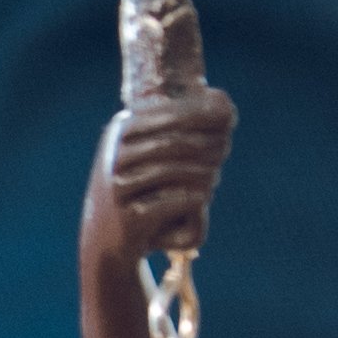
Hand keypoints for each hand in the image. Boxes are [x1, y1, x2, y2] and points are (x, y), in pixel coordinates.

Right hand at [87, 78, 238, 276]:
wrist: (107, 237)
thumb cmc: (141, 187)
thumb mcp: (152, 149)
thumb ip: (184, 124)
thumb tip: (222, 100)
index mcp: (121, 129)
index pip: (171, 114)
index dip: (206, 115)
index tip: (230, 119)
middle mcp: (115, 154)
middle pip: (176, 142)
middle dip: (208, 144)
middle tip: (225, 151)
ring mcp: (118, 186)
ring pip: (176, 171)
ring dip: (205, 173)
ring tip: (215, 176)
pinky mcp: (128, 217)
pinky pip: (175, 202)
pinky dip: (196, 198)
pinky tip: (204, 197)